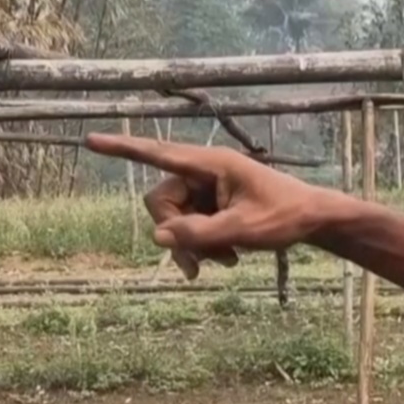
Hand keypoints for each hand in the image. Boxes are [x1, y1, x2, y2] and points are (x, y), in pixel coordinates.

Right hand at [84, 133, 346, 278]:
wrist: (314, 221)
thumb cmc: (286, 216)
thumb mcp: (244, 229)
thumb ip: (201, 233)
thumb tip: (158, 237)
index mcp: (211, 164)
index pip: (158, 153)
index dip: (123, 149)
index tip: (90, 140)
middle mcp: (203, 173)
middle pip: (161, 203)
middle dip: (177, 234)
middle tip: (202, 263)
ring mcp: (206, 190)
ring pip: (174, 221)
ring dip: (193, 245)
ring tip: (226, 262)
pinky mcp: (212, 206)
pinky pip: (189, 227)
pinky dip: (202, 246)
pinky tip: (227, 259)